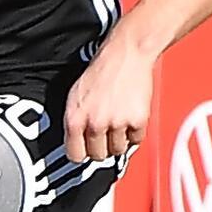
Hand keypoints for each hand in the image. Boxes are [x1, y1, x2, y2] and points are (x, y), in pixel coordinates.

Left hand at [63, 38, 157, 163]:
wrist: (126, 55)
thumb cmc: (101, 71)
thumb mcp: (75, 95)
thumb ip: (75, 121)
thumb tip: (75, 143)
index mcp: (74, 118)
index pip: (74, 155)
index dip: (82, 153)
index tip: (87, 150)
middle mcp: (94, 123)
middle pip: (98, 156)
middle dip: (102, 147)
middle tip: (106, 134)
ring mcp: (117, 123)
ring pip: (118, 150)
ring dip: (119, 140)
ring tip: (119, 122)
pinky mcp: (137, 121)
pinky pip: (136, 141)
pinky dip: (135, 132)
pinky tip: (130, 116)